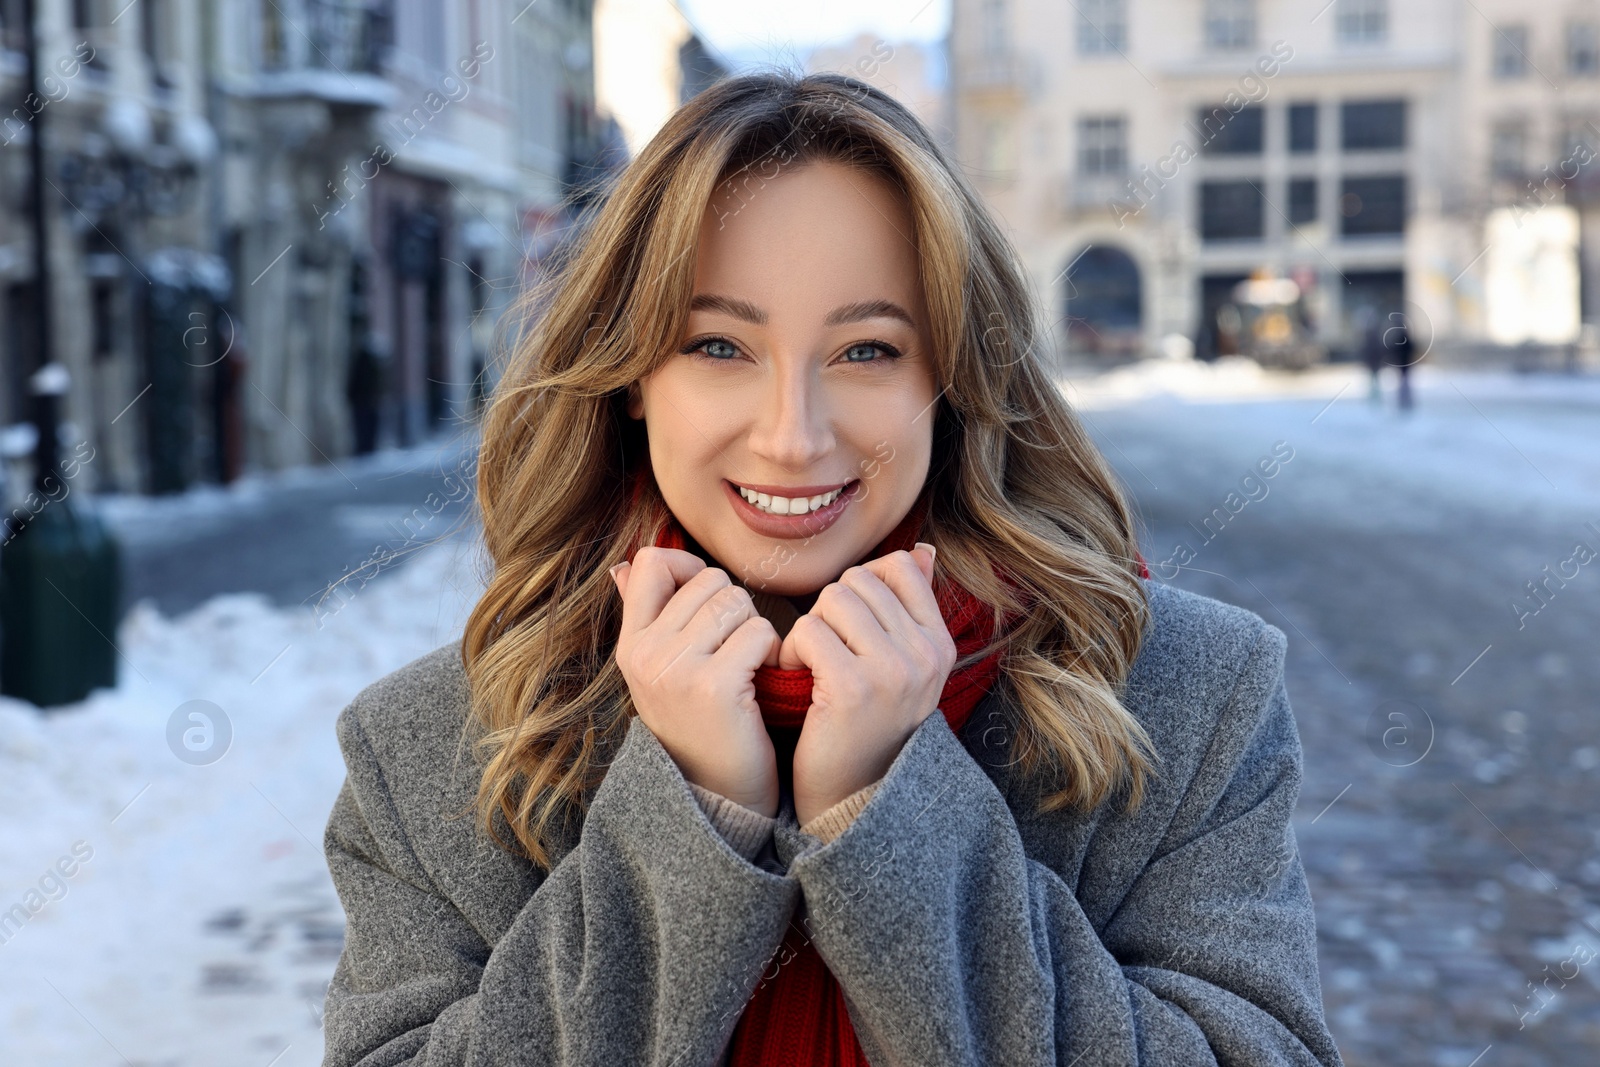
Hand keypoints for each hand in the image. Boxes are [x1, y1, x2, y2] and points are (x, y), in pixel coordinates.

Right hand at [611, 547, 781, 817]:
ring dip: (755, 629)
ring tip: (748, 665)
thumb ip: (646, 616)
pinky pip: (759, 631)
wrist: (718, 795)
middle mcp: (646, 654)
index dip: (689, 567)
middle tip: (734, 649)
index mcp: (630, 645)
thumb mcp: (658, 671)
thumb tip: (623, 565)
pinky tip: (761, 680)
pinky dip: (772, 652)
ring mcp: (677, 670)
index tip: (708, 602)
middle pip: (709, 580)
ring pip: (737, 601)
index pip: (651, 563)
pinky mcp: (715, 686)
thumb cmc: (699, 725)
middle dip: (734, 606)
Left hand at [778, 545, 955, 826]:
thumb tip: (921, 549)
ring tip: (813, 665)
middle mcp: (924, 654)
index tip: (850, 627)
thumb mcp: (904, 665)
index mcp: (939, 643)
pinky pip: (809, 631)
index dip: (861, 586)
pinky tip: (798, 680)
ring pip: (832, 600)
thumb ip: (910, 607)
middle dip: (830, 611)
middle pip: (858, 581)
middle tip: (826, 652)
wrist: (853, 793)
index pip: (900, 567)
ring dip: (810, 629)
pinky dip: (792, 652)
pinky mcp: (854, 688)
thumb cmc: (868, 722)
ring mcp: (893, 671)